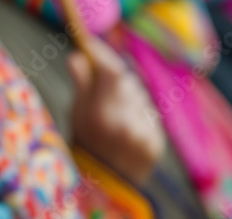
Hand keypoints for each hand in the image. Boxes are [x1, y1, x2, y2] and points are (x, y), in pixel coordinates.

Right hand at [67, 36, 164, 185]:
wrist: (105, 188)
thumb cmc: (84, 146)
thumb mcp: (75, 115)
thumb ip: (82, 85)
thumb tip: (77, 55)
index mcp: (101, 116)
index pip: (110, 71)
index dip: (101, 53)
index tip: (89, 43)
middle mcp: (126, 124)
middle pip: (125, 80)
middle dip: (111, 73)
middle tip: (98, 71)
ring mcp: (144, 134)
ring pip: (137, 95)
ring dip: (125, 92)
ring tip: (110, 106)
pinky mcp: (156, 142)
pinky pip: (147, 113)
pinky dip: (136, 110)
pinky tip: (124, 121)